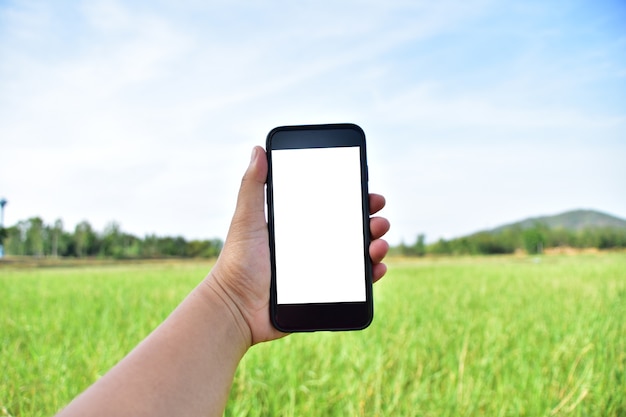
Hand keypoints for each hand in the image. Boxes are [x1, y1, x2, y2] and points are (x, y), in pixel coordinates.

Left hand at [205, 146, 389, 345]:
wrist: (236, 307)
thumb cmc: (237, 262)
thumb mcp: (246, 219)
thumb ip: (252, 186)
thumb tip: (258, 149)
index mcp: (299, 226)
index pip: (333, 207)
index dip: (354, 198)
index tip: (369, 191)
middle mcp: (313, 245)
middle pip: (352, 229)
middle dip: (372, 221)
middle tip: (378, 219)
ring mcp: (321, 269)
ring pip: (358, 254)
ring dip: (375, 245)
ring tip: (378, 244)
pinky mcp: (325, 293)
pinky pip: (356, 284)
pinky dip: (372, 274)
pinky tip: (378, 267)